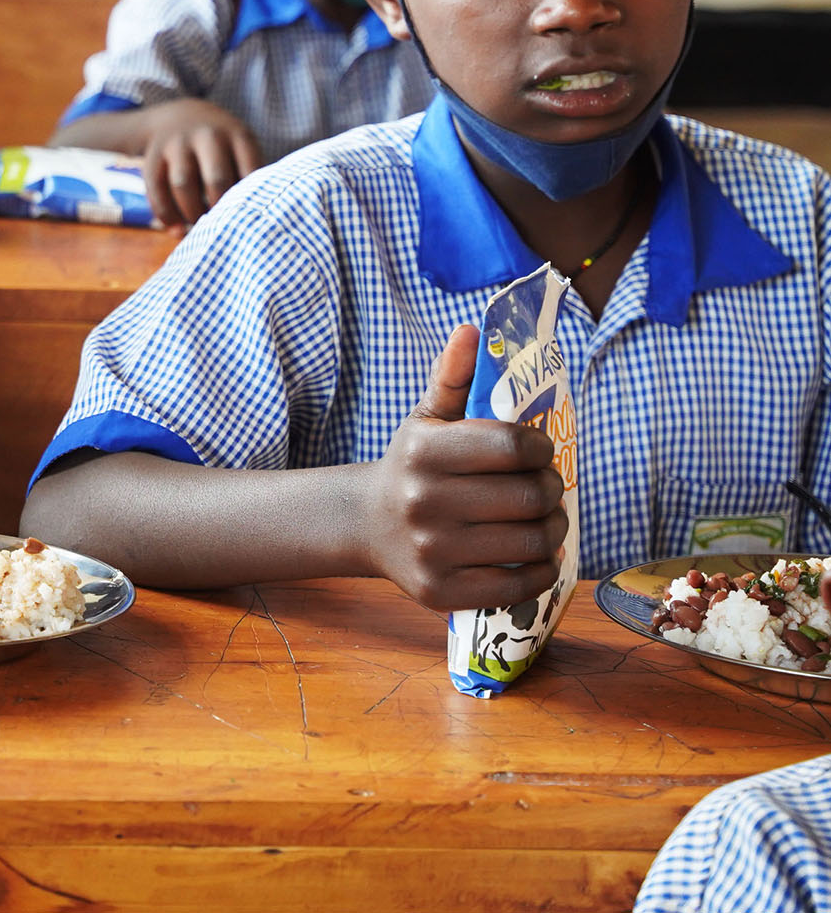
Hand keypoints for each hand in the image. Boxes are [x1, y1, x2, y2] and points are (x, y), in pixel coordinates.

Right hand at [137, 100, 262, 226]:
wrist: (181, 116)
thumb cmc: (222, 148)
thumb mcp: (241, 148)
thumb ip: (250, 177)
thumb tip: (252, 222)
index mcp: (238, 135)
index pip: (250, 172)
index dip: (250, 201)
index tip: (250, 220)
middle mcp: (208, 135)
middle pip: (216, 179)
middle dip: (220, 210)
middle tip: (224, 228)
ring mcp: (178, 144)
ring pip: (183, 184)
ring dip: (192, 213)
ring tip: (200, 228)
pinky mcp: (154, 155)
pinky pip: (156, 189)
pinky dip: (166, 214)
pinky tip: (176, 229)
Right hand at [361, 325, 567, 610]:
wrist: (367, 524)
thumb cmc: (413, 466)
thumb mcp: (427, 419)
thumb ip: (453, 377)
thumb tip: (472, 330)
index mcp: (422, 451)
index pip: (512, 446)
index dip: (539, 447)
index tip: (535, 450)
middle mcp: (423, 501)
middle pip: (530, 497)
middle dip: (551, 489)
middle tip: (545, 487)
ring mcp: (431, 550)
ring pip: (532, 541)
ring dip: (553, 528)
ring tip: (544, 518)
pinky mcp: (441, 590)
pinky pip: (521, 584)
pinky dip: (541, 569)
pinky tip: (532, 553)